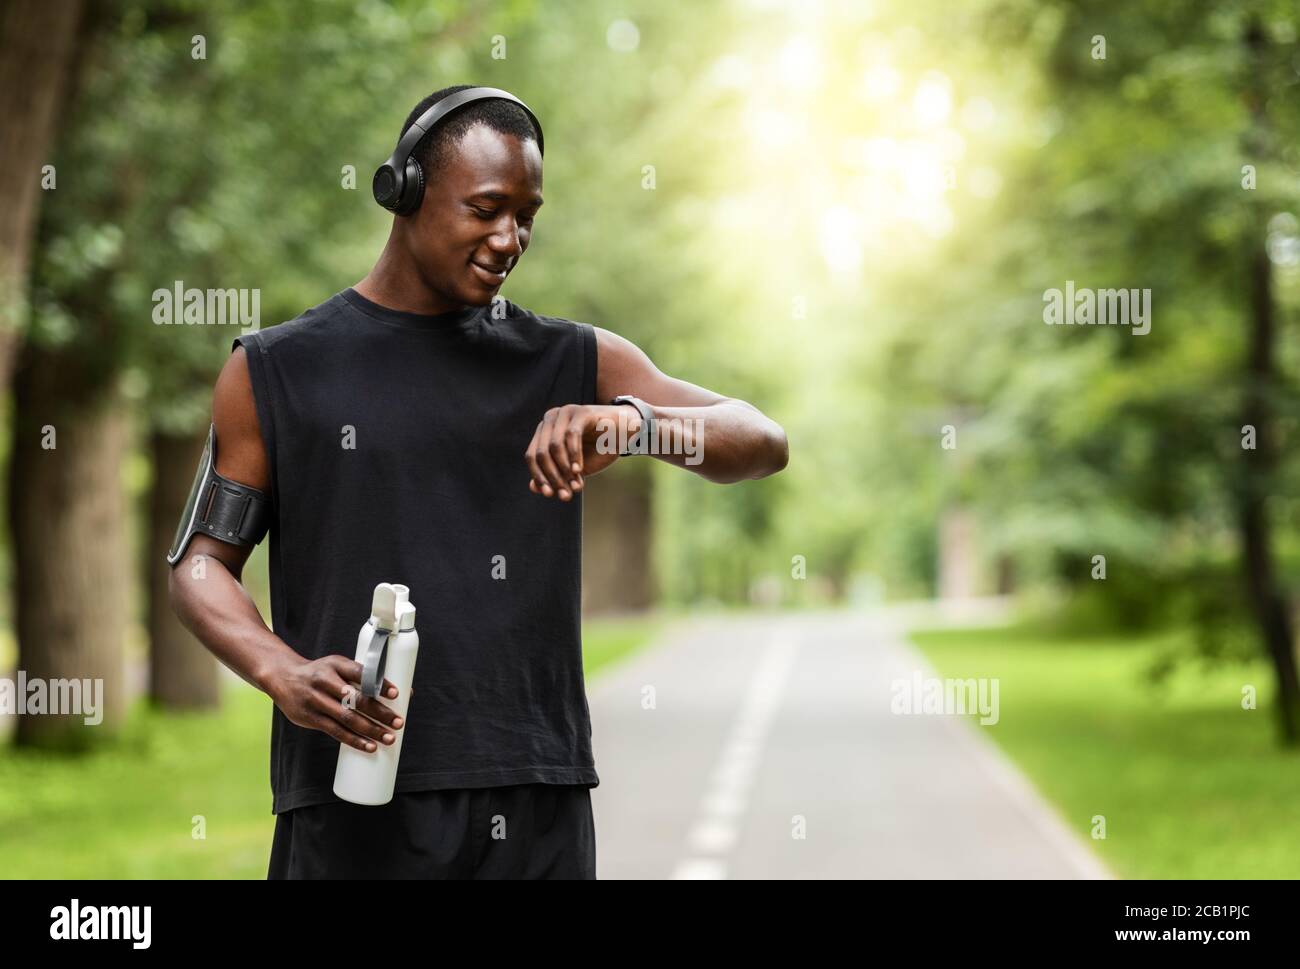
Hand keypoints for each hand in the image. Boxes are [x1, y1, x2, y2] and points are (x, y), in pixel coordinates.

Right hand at [267, 654, 405, 752]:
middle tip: (398, 722)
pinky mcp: (310, 718)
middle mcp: (325, 681)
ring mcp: (316, 700)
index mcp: (336, 665)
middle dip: (380, 713)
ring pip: (347, 718)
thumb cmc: (320, 673)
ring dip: (370, 730)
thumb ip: (364, 677)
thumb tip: (404, 692)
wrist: (283, 677)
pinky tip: (369, 746)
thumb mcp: (338, 666)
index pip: (361, 673)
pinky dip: (354, 740)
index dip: (379, 683)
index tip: (397, 694)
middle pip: (356, 699)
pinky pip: (335, 731)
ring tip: (389, 738)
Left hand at [524, 403, 641, 500]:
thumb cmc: (599, 449)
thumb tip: (533, 488)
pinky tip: (578, 470)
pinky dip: (574, 455)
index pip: (532, 455)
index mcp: (545, 430)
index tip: (549, 494)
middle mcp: (551, 418)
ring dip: (564, 469)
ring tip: (576, 484)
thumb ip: (555, 475)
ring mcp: (566, 413)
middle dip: (553, 476)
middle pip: (540, 452)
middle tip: (565, 494)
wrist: (627, 435)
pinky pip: (571, 435)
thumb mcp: (574, 467)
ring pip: (554, 446)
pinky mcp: (582, 412)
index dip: (538, 476)